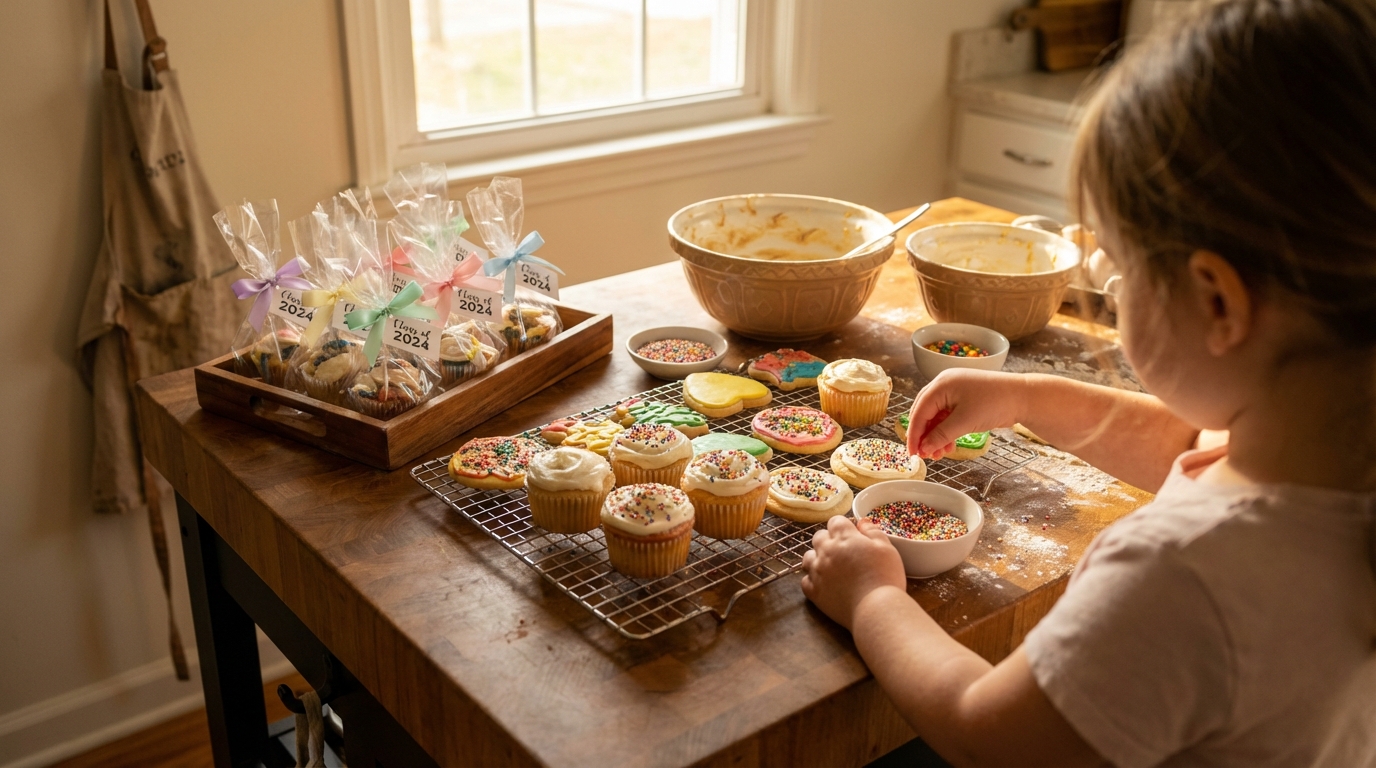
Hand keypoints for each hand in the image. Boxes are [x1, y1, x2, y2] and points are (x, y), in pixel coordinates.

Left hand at [800, 516, 906, 629]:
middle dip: (829, 539)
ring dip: (817, 558)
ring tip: (831, 566)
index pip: (835, 521)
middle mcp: (826, 552)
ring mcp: (817, 572)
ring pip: (808, 557)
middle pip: (819, 537)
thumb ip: (873, 531)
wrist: (876, 609)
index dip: (844, 526)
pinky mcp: (814, 592)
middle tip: (844, 551)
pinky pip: (805, 581)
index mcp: (844, 538)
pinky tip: (825, 583)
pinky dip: (813, 580)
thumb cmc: (885, 577)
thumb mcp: (887, 548)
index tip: (853, 535)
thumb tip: (862, 522)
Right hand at [907, 369, 1025, 458]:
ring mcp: (954, 391)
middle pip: (925, 413)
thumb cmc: (995, 403)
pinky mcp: (964, 399)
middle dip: (924, 436)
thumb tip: (924, 448)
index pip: (919, 411)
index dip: (914, 434)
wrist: (1023, 397)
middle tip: (923, 455)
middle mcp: (944, 385)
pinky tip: (948, 446)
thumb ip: (941, 436)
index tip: (912, 453)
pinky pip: (948, 417)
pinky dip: (946, 432)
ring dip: (936, 436)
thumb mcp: (964, 422)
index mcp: (941, 384)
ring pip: (936, 417)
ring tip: (939, 455)